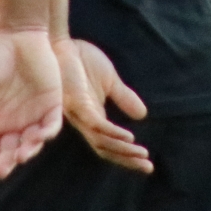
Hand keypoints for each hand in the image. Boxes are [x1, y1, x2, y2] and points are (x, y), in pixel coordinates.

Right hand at [0, 27, 63, 179]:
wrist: (17, 33)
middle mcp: (11, 122)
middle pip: (8, 150)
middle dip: (5, 163)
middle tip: (0, 171)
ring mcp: (32, 115)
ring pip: (30, 142)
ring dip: (25, 151)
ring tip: (19, 157)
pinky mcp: (51, 104)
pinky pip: (50, 125)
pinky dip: (45, 133)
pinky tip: (37, 137)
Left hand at [56, 37, 152, 173]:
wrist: (62, 42)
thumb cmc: (81, 60)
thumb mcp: (110, 80)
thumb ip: (123, 97)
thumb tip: (142, 116)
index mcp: (93, 117)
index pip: (110, 144)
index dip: (127, 156)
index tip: (147, 164)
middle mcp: (84, 121)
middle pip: (105, 149)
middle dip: (127, 160)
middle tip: (148, 168)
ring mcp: (80, 113)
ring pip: (101, 141)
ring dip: (123, 150)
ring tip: (142, 155)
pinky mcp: (77, 103)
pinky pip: (96, 124)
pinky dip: (112, 133)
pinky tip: (128, 137)